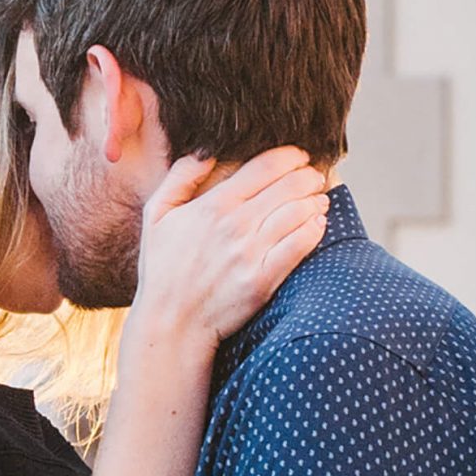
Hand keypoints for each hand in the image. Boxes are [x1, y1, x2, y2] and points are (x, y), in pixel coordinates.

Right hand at [133, 147, 328, 347]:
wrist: (171, 323)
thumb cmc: (162, 270)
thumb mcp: (156, 215)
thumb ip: (180, 176)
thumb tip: (207, 151)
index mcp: (213, 205)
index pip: (264, 166)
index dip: (289, 156)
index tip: (299, 156)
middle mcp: (234, 225)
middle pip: (288, 186)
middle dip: (308, 176)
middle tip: (315, 176)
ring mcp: (250, 253)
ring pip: (299, 212)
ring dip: (315, 200)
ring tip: (319, 198)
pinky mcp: (263, 280)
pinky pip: (299, 246)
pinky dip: (314, 230)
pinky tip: (318, 224)